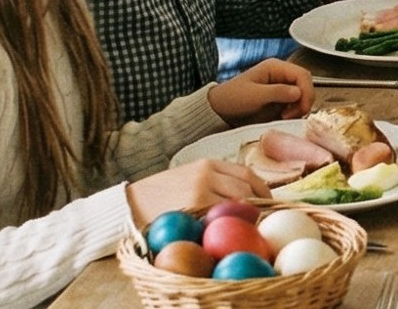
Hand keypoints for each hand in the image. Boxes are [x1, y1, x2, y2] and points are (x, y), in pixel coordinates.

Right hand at [126, 158, 269, 226]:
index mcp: (208, 163)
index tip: (269, 202)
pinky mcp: (194, 210)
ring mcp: (202, 192)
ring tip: (251, 229)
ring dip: (249, 218)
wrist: (128, 205)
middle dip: (261, 206)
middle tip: (264, 220)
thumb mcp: (188, 176)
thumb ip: (214, 180)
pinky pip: (222, 220)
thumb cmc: (159, 195)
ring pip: (238, 205)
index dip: (263, 190)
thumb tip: (247, 194)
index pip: (247, 173)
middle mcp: (208, 174)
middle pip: (248, 189)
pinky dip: (231, 227)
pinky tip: (232, 235)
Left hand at [208, 58, 313, 124]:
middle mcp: (281, 75)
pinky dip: (295, 112)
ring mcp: (281, 87)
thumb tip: (298, 92)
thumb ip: (277, 92)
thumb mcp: (254, 95)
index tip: (301, 108)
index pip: (302, 74)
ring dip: (300, 107)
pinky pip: (295, 104)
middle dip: (304, 100)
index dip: (306, 91)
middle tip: (293, 115)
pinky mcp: (280, 100)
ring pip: (303, 95)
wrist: (219, 111)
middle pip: (306, 84)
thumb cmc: (232, 99)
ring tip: (286, 117)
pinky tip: (284, 118)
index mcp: (275, 67)